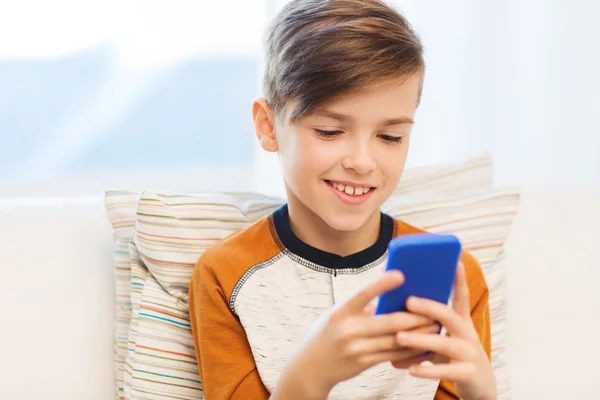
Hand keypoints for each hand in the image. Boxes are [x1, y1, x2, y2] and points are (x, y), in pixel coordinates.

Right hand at [272, 270, 437, 399]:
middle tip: (433, 309)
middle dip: (415, 317)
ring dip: (419, 334)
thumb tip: (390, 296)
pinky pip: (393, 356)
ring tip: (435, 326)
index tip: (401, 274)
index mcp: (340, 313)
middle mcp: (348, 331)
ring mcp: (357, 350)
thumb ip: (360, 307)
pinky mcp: (364, 364)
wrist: (309, 367)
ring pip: (395, 341)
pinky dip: (410, 349)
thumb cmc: (326, 334)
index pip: (362, 294)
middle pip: (389, 322)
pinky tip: (422, 344)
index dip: (382, 284)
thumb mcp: (337, 314)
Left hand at [394, 263, 495, 399]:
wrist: (480, 386)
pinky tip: (411, 369)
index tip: (455, 261)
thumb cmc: (454, 356)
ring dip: (421, 340)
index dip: (459, 279)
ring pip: (445, 344)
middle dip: (430, 308)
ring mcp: (470, 354)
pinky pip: (447, 371)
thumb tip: (391, 315)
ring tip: (399, 337)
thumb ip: (424, 327)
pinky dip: (428, 370)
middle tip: (408, 301)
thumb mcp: (444, 338)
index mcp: (462, 322)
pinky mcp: (468, 374)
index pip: (461, 297)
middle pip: (450, 316)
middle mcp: (468, 334)